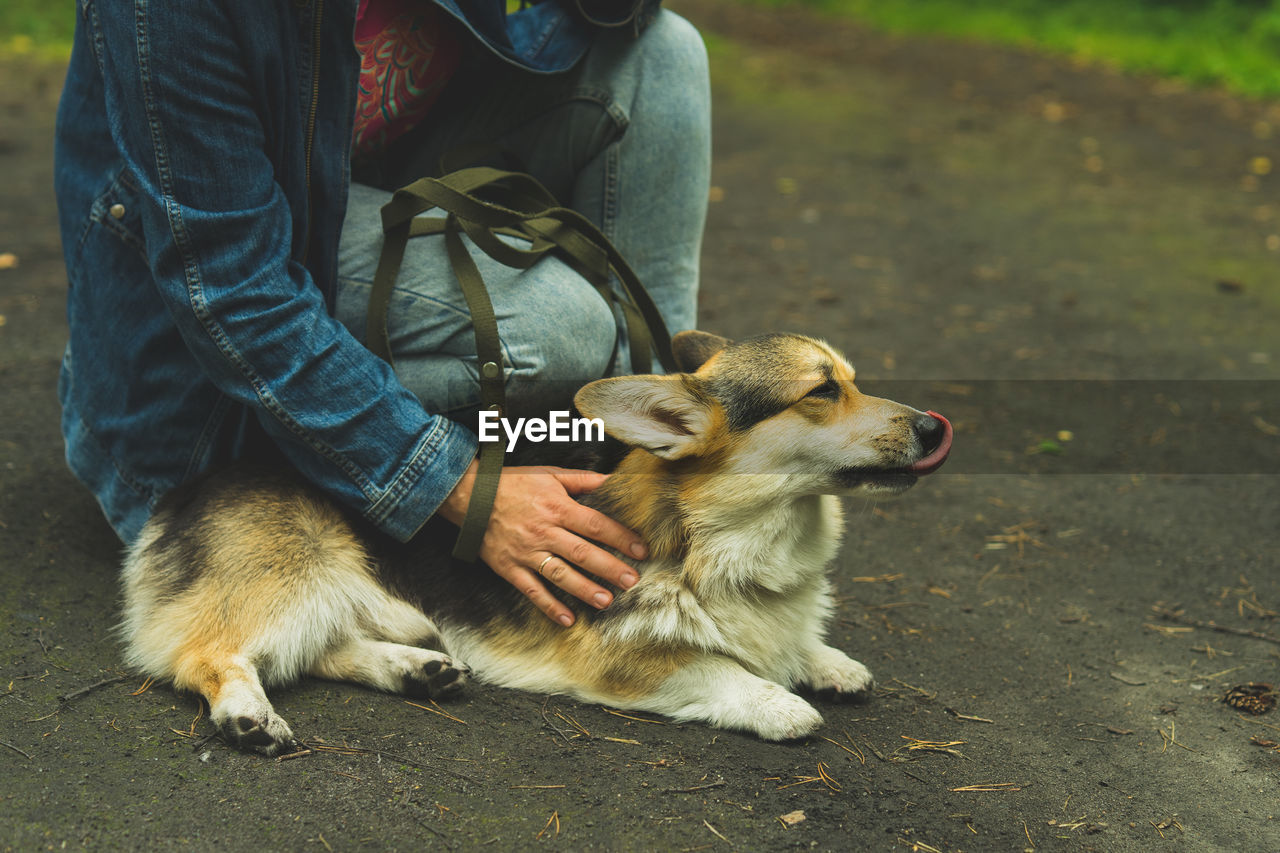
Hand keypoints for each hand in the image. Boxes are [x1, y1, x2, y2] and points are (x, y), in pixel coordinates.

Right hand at [439, 460, 645, 625]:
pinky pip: (532, 591)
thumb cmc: (514, 483)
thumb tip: (616, 479)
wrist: (470, 496)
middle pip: (582, 552)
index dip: (620, 537)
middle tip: (632, 581)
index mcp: (557, 507)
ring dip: (584, 589)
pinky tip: (568, 620)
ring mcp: (526, 552)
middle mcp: (544, 532)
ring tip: (606, 601)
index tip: (640, 550)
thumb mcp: (550, 474)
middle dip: (609, 567)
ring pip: (560, 574)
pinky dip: (549, 606)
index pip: (595, 524)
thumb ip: (584, 480)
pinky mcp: (510, 568)